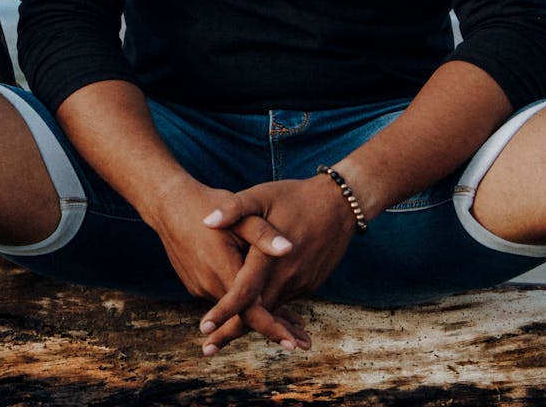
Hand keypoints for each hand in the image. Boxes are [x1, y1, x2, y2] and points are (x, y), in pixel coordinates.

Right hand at [138, 178, 304, 350]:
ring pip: (236, 309)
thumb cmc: (208, 205)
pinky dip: (245, 304)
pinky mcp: (196, 284)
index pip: (250, 310)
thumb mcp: (241, 214)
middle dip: (275, 327)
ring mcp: (200, 286)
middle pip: (246, 316)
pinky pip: (225, 299)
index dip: (272, 327)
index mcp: (223, 269)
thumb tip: (290, 248)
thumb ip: (264, 235)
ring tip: (295, 323)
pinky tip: (266, 301)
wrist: (169, 205)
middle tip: (304, 340)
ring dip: (262, 315)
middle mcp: (209, 284)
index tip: (292, 344)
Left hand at [197, 176, 358, 352]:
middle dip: (231, 332)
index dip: (223, 312)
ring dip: (252, 324)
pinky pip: (285, 301)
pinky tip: (257, 314)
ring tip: (223, 337)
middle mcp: (287, 276)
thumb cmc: (295, 196)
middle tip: (207, 349)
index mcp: (270, 257)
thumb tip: (207, 221)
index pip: (244, 293)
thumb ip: (234, 209)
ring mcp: (301, 282)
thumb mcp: (261, 195)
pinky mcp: (310, 284)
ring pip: (271, 310)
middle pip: (256, 313)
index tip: (204, 329)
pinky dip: (271, 311)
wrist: (341, 205)